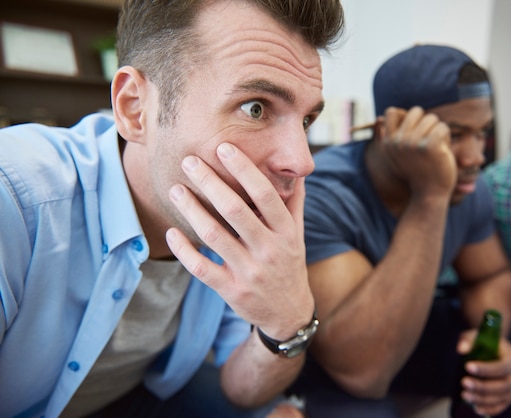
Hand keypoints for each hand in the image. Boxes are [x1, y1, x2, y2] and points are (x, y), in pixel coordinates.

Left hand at [165, 143, 313, 338]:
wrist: (288, 313)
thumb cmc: (289, 264)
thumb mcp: (298, 234)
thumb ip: (293, 202)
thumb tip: (295, 169)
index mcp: (286, 232)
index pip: (265, 194)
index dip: (244, 169)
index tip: (224, 148)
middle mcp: (269, 250)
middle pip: (235, 210)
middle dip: (210, 183)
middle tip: (189, 162)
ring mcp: (250, 272)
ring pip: (214, 236)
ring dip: (191, 210)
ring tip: (175, 190)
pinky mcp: (232, 291)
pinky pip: (202, 268)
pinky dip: (184, 250)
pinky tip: (171, 232)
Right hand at [377, 106, 456, 198]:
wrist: (429, 194)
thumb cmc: (418, 170)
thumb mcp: (400, 154)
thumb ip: (396, 133)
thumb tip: (398, 110)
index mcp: (388, 142)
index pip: (391, 112)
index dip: (406, 118)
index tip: (414, 133)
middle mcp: (397, 141)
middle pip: (416, 111)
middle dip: (426, 123)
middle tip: (427, 142)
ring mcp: (412, 143)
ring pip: (432, 118)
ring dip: (437, 131)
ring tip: (435, 149)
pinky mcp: (429, 145)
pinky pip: (443, 127)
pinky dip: (446, 138)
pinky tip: (442, 152)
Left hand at [457, 330, 510, 416]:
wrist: (491, 350)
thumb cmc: (482, 343)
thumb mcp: (475, 336)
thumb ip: (468, 340)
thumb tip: (462, 349)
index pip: (503, 366)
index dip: (486, 369)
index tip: (467, 367)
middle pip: (505, 385)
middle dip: (483, 386)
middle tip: (464, 383)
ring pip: (502, 397)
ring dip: (483, 399)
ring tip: (465, 395)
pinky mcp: (510, 396)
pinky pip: (502, 405)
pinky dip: (490, 409)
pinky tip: (476, 408)